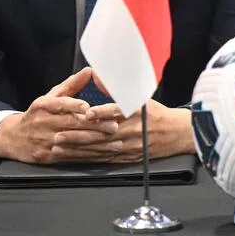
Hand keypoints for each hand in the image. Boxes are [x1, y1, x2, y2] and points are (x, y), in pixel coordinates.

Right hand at [0, 67, 119, 163]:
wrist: (12, 138)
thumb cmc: (37, 115)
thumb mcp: (49, 97)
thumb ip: (71, 85)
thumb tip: (89, 70)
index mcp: (43, 106)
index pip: (59, 104)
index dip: (73, 105)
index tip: (88, 108)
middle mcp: (44, 123)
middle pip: (71, 125)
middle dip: (94, 126)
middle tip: (113, 125)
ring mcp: (45, 141)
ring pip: (74, 142)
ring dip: (96, 143)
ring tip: (114, 142)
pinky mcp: (48, 157)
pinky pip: (71, 156)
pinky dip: (89, 156)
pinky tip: (103, 154)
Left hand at [54, 98, 192, 163]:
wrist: (175, 134)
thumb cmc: (157, 113)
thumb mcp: (142, 97)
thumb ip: (117, 89)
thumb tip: (98, 75)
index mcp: (136, 113)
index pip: (118, 111)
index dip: (102, 112)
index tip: (86, 113)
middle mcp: (132, 131)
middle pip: (102, 134)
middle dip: (78, 135)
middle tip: (59, 135)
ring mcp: (129, 146)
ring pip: (99, 149)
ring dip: (77, 149)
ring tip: (59, 147)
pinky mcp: (126, 158)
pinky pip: (103, 159)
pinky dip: (87, 158)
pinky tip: (73, 157)